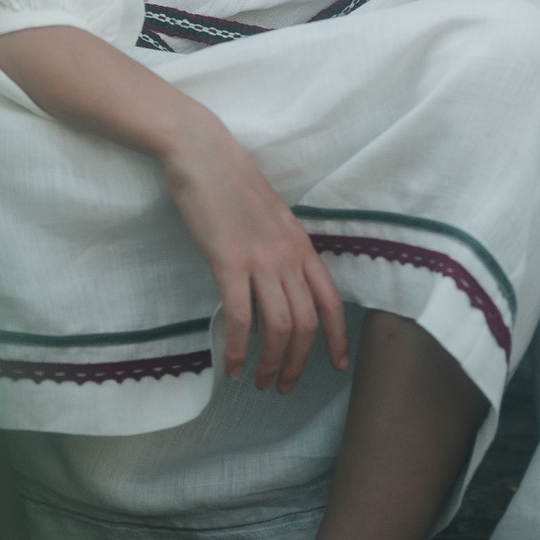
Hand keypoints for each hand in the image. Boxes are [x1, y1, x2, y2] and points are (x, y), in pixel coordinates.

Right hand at [158, 114, 349, 392]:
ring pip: (280, 327)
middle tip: (284, 386)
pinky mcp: (228, 261)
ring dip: (272, 363)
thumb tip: (277, 288)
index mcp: (301, 244)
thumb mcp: (269, 217)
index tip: (337, 366)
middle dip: (299, 362)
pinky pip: (241, 317)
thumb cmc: (231, 182)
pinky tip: (230, 367)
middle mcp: (288, 255)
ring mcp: (260, 258)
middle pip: (307, 323)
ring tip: (260, 382)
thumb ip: (280, 250)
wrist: (202, 152)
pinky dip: (238, 348)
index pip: (331, 300)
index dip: (337, 338)